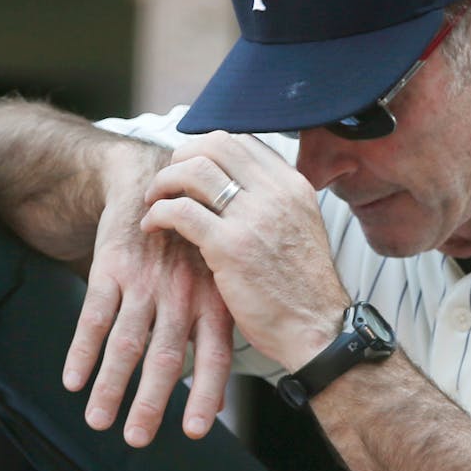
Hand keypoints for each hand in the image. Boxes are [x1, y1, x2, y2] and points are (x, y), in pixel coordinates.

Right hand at [63, 162, 233, 447]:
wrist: (154, 182)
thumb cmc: (191, 247)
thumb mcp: (217, 282)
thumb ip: (215, 337)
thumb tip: (215, 405)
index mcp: (213, 301)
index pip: (215, 355)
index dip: (206, 393)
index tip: (194, 431)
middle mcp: (181, 294)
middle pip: (166, 356)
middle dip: (150, 402)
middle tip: (136, 439)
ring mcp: (145, 282)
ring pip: (126, 342)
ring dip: (111, 385)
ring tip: (98, 421)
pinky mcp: (112, 268)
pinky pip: (94, 316)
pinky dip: (82, 352)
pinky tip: (73, 380)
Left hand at [140, 132, 348, 373]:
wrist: (317, 329)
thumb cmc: (302, 289)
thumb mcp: (299, 228)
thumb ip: (272, 202)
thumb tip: (236, 184)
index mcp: (292, 185)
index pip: (241, 141)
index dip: (207, 148)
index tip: (191, 167)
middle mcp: (275, 193)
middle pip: (215, 144)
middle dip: (181, 156)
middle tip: (168, 181)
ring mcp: (253, 217)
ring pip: (193, 171)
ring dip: (164, 181)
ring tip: (154, 201)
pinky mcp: (229, 246)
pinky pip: (179, 211)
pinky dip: (158, 213)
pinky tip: (153, 226)